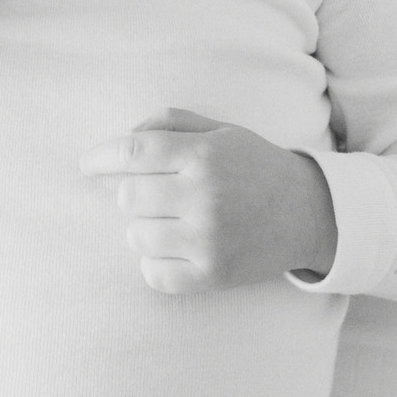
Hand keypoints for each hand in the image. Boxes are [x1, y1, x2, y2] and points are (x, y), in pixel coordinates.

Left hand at [78, 108, 337, 294]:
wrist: (310, 214)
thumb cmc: (255, 166)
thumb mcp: (221, 131)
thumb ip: (171, 122)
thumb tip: (124, 135)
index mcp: (205, 155)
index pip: (135, 151)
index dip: (102, 157)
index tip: (86, 165)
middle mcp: (205, 196)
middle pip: (128, 195)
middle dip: (134, 192)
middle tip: (156, 193)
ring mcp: (208, 239)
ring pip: (136, 235)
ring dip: (145, 227)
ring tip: (172, 221)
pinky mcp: (212, 275)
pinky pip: (153, 274)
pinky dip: (155, 263)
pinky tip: (175, 248)